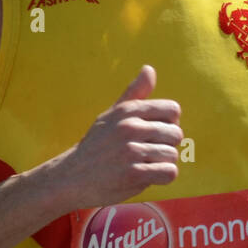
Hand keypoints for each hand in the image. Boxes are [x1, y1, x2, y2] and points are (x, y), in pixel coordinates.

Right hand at [59, 65, 182, 208]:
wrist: (70, 178)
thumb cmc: (97, 145)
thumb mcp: (112, 115)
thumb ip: (135, 93)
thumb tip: (149, 68)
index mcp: (128, 111)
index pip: (173, 110)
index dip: (168, 124)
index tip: (151, 133)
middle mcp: (130, 127)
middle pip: (177, 134)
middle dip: (166, 146)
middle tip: (144, 153)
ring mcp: (131, 151)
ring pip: (173, 155)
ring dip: (162, 163)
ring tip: (140, 165)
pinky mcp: (134, 174)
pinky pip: (170, 172)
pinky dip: (162, 177)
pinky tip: (145, 177)